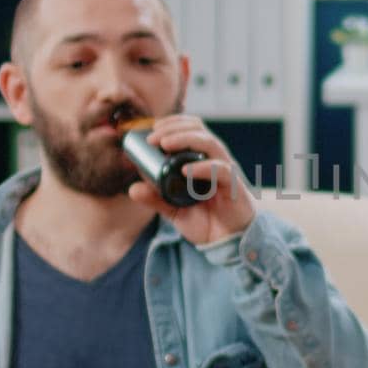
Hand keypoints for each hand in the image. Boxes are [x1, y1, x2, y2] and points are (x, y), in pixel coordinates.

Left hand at [128, 115, 255, 244]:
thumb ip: (156, 199)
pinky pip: (221, 170)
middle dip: (174, 128)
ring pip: (210, 143)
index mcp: (203, 159)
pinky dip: (202, 167)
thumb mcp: (174, 210)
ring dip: (185, 139)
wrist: (227, 244)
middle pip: (199, 130)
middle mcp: (216, 160)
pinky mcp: (234, 186)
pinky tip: (185, 171)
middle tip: (153, 137)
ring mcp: (226, 171)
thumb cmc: (206, 222)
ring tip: (165, 144)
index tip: (152, 129)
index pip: (191, 129)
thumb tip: (133, 189)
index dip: (173, 123)